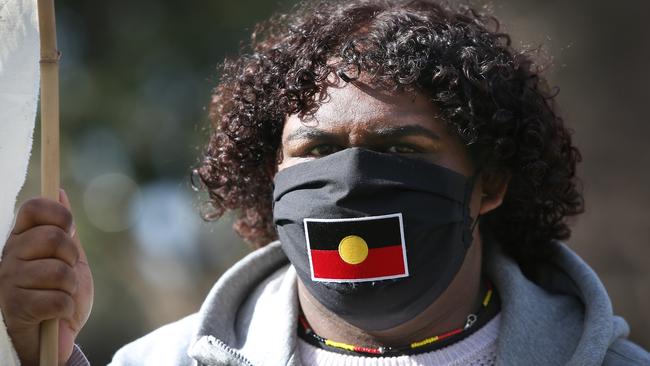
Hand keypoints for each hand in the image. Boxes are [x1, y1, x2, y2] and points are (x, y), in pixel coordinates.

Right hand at [0, 190, 93, 365]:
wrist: (55, 337)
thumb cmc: (60, 295)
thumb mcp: (68, 259)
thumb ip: (64, 230)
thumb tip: (59, 191)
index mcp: (21, 239)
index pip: (34, 207)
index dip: (59, 215)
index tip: (69, 230)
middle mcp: (9, 256)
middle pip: (52, 237)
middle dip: (70, 257)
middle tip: (65, 273)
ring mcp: (8, 281)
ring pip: (59, 271)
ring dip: (70, 287)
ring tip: (59, 295)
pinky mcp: (15, 307)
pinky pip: (58, 298)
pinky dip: (66, 308)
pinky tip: (55, 314)